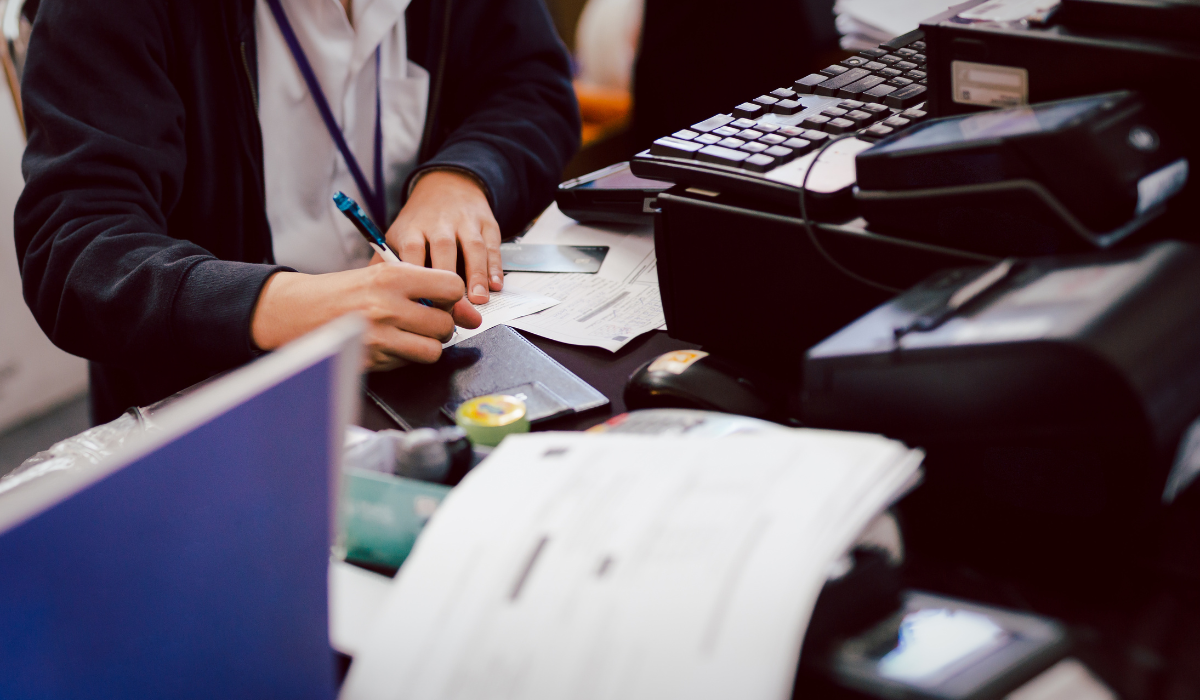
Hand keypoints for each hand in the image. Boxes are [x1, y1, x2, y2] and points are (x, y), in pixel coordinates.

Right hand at [251, 263, 482, 371]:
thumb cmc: (344, 291)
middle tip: (421, 319)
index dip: (452, 296)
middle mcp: (387, 306)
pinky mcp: (371, 361)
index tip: (443, 299)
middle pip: (444, 323)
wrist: (298, 311)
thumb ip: (426, 289)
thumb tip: (470, 314)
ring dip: (426, 344)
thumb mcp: (383, 275)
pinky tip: (388, 344)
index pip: (452, 287)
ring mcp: (379, 337)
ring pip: (432, 350)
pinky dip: (404, 356)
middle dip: (439, 324)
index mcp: (392, 277)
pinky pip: (408, 364)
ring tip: (408, 333)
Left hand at [386, 169, 502, 304]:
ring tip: (479, 300)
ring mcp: (465, 222)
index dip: (418, 280)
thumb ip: (385, 262)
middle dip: (448, 281)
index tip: (420, 306)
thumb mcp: (397, 235)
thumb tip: (371, 293)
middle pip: (444, 250)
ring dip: (476, 275)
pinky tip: (495, 285)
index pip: (413, 253)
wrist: (447, 184)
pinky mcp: (486, 223)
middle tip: (451, 310)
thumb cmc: (420, 221)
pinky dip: (495, 267)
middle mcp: (439, 223)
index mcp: (412, 229)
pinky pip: (493, 246)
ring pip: (472, 248)